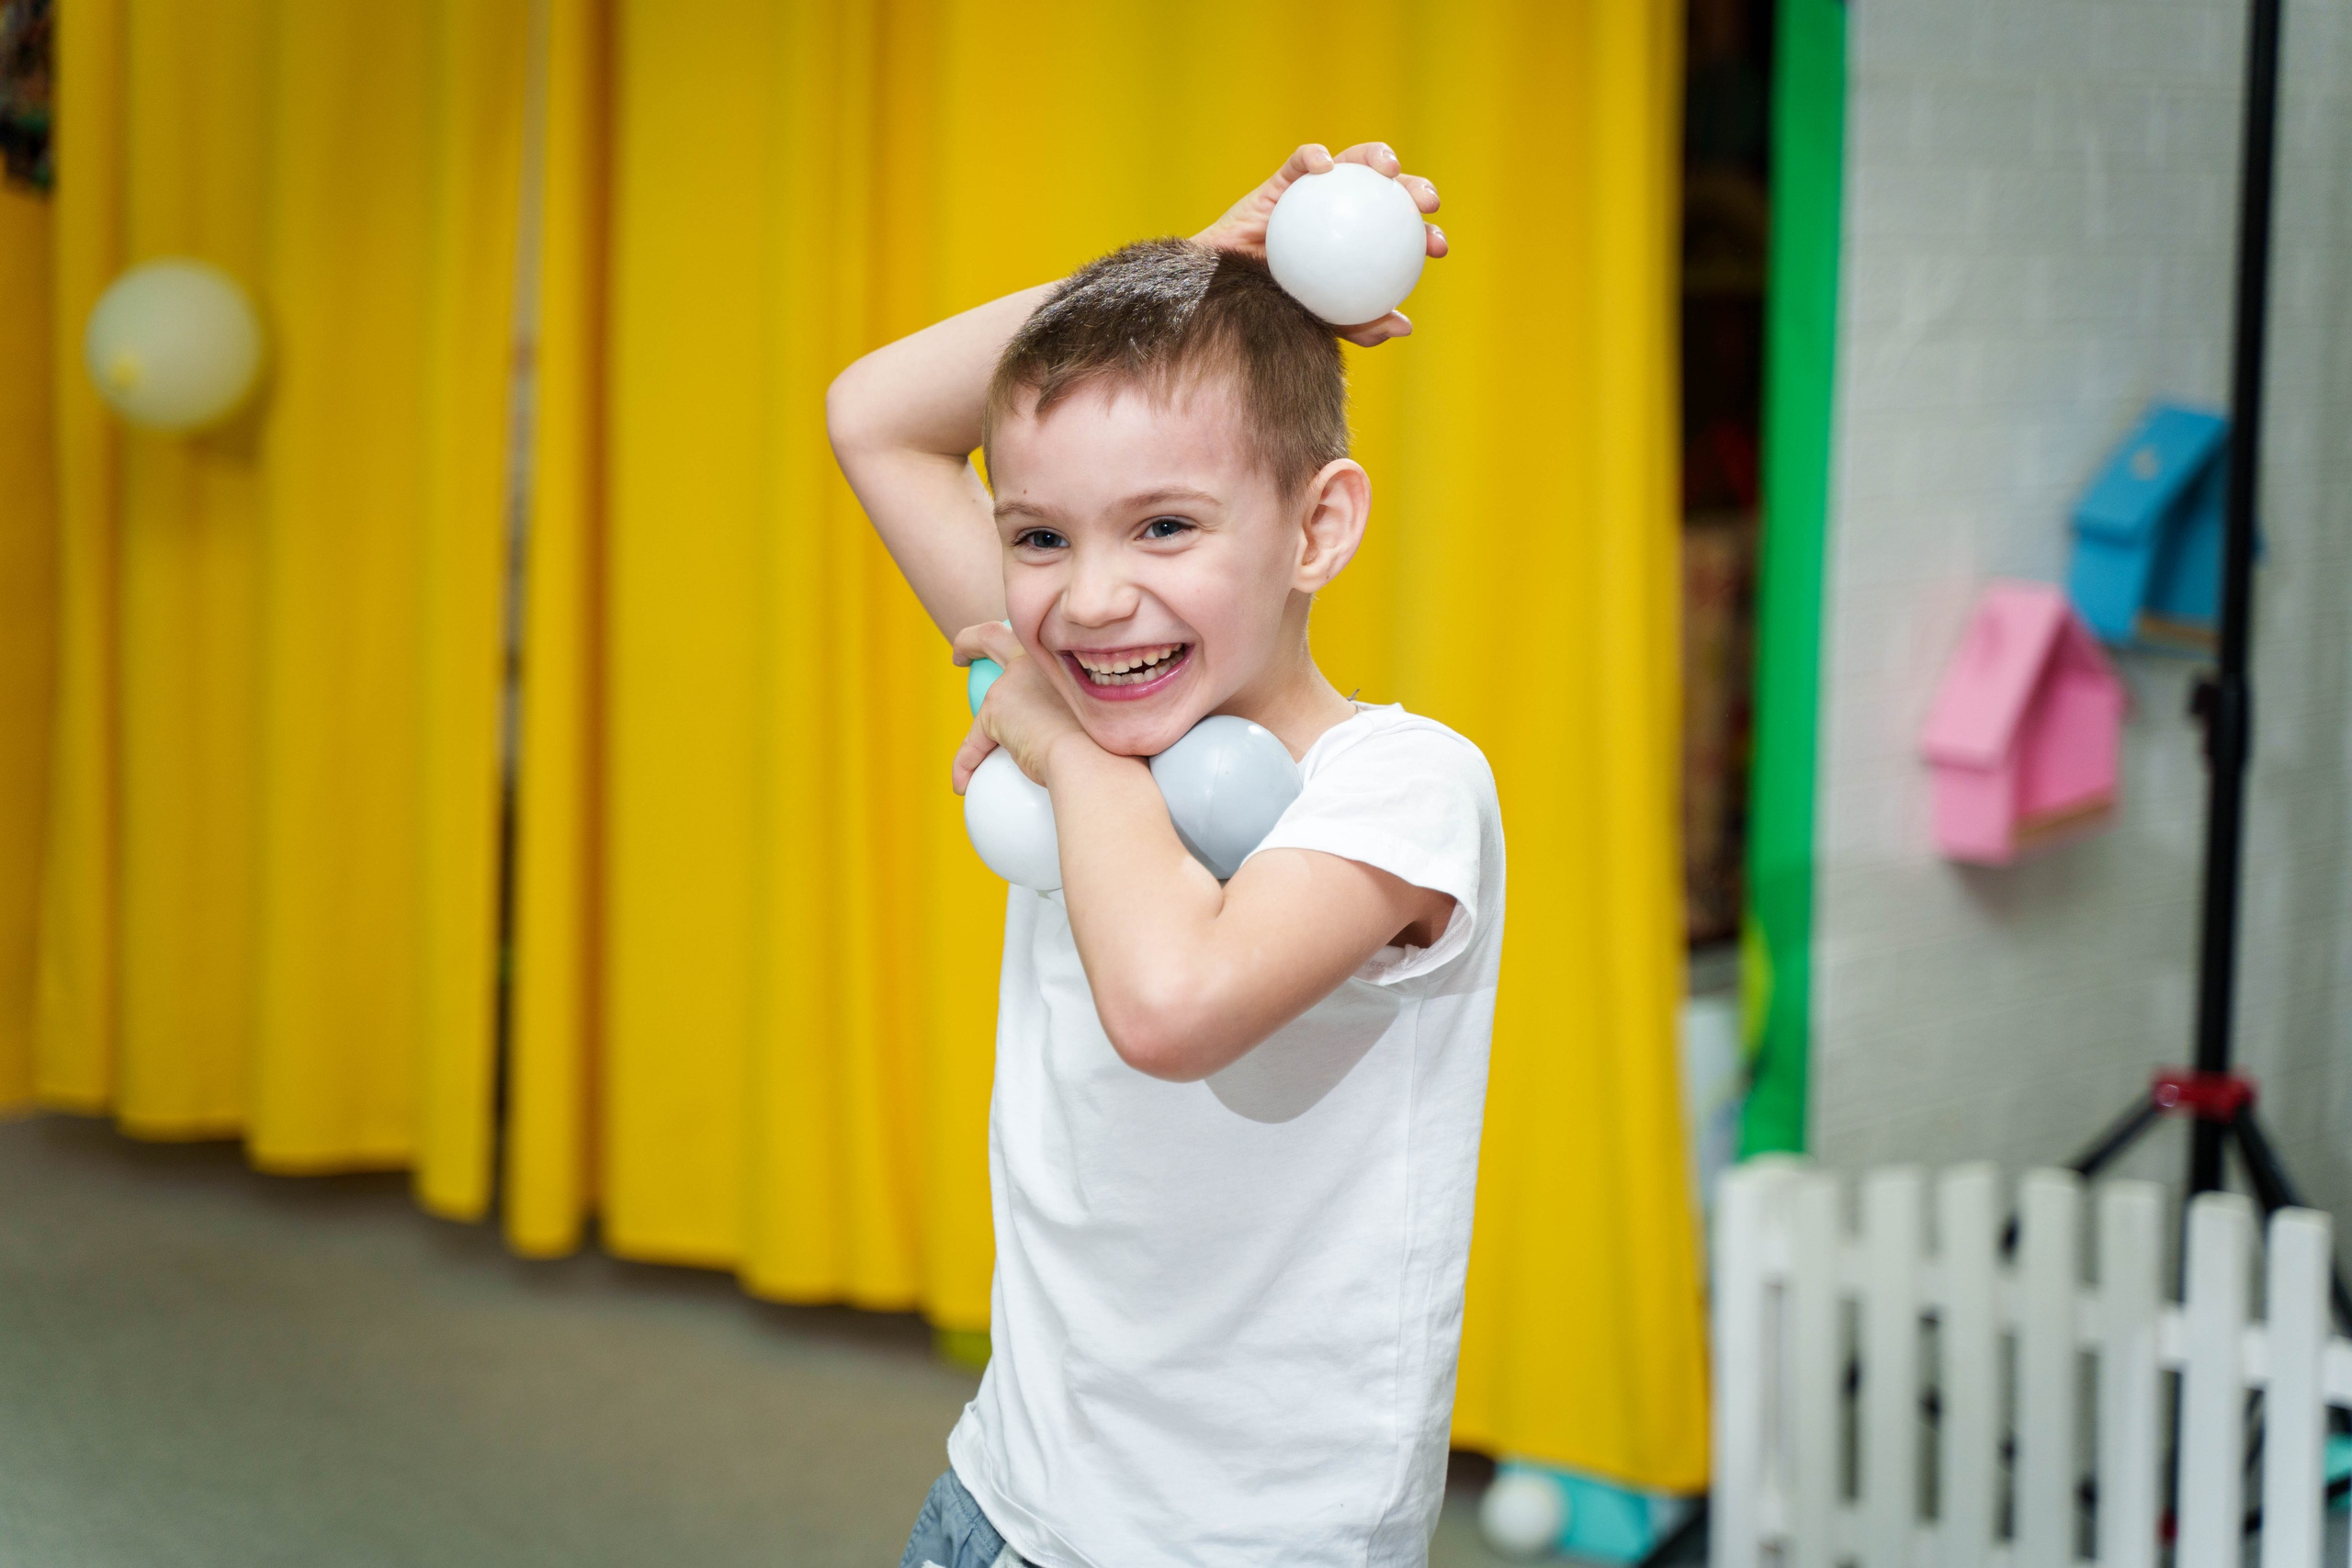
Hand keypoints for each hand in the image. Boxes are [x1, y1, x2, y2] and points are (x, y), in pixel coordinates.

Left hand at [950, 622, 1091, 793]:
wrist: (1096, 758)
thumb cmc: (1115, 749)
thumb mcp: (1108, 721)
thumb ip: (1096, 718)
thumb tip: (1101, 742)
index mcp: (1068, 656)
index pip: (1042, 642)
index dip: (1028, 645)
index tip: (1021, 656)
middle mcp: (1037, 657)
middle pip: (993, 636)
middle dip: (973, 640)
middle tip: (964, 654)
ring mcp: (1013, 681)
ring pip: (984, 699)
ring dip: (975, 724)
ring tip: (966, 751)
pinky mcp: (995, 710)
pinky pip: (974, 743)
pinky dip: (966, 764)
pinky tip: (962, 784)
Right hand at [1192, 141, 1446, 346]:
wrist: (1223, 300)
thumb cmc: (1274, 312)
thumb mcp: (1322, 323)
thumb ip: (1360, 323)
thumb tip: (1404, 325)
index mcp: (1357, 243)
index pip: (1399, 232)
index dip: (1425, 233)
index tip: (1436, 248)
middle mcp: (1341, 213)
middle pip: (1387, 192)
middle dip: (1415, 189)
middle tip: (1426, 203)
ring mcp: (1313, 195)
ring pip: (1353, 163)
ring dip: (1376, 156)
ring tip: (1389, 168)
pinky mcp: (1281, 183)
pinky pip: (1300, 163)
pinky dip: (1314, 158)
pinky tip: (1325, 166)